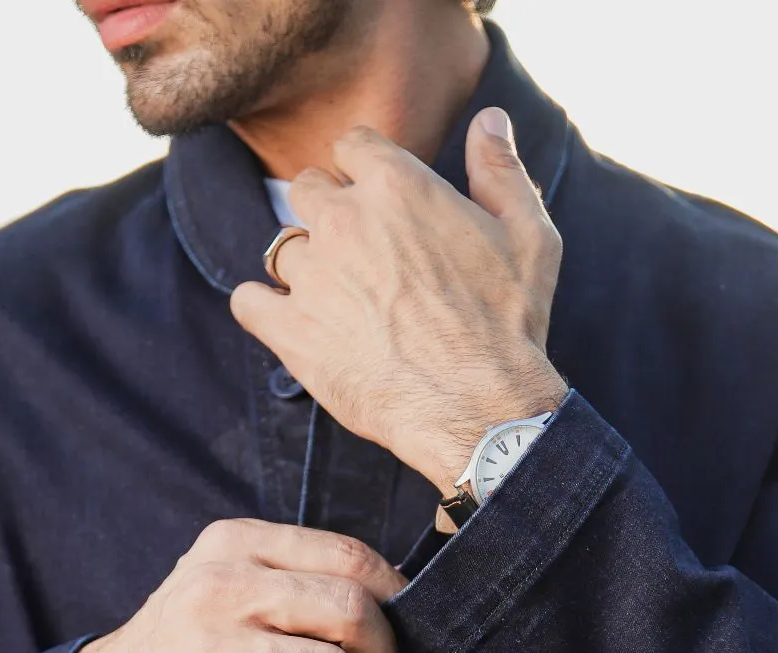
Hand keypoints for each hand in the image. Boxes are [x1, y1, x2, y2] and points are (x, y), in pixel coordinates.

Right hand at [46, 520, 404, 652]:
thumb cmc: (190, 637)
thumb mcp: (227, 577)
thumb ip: (296, 572)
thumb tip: (394, 592)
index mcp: (237, 543)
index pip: (348, 555)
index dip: (393, 594)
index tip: (397, 621)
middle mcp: (222, 588)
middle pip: (351, 611)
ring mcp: (212, 650)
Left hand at [230, 107, 567, 496]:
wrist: (479, 408)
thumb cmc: (510, 325)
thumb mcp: (529, 237)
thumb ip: (501, 171)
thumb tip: (489, 118)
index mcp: (398, 186)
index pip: (352, 145)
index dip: (364, 170)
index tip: (378, 201)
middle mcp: (344, 220)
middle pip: (308, 189)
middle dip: (330, 213)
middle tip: (362, 258)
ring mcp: (312, 275)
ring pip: (282, 248)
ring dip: (307, 268)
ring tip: (343, 305)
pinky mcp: (291, 331)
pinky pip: (248, 301)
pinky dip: (263, 309)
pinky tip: (293, 323)